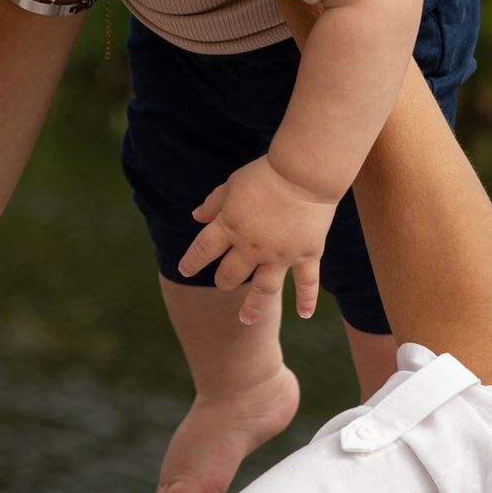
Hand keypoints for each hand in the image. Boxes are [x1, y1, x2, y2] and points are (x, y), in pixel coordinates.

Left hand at [177, 154, 338, 326]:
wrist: (304, 173)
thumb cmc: (267, 173)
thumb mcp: (233, 183)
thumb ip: (214, 203)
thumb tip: (196, 217)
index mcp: (230, 226)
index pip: (202, 250)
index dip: (191, 262)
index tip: (185, 269)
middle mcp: (252, 247)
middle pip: (230, 274)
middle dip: (223, 280)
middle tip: (224, 282)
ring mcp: (280, 255)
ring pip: (263, 289)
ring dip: (253, 306)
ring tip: (245, 319)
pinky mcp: (306, 254)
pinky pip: (307, 283)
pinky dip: (307, 300)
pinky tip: (304, 315)